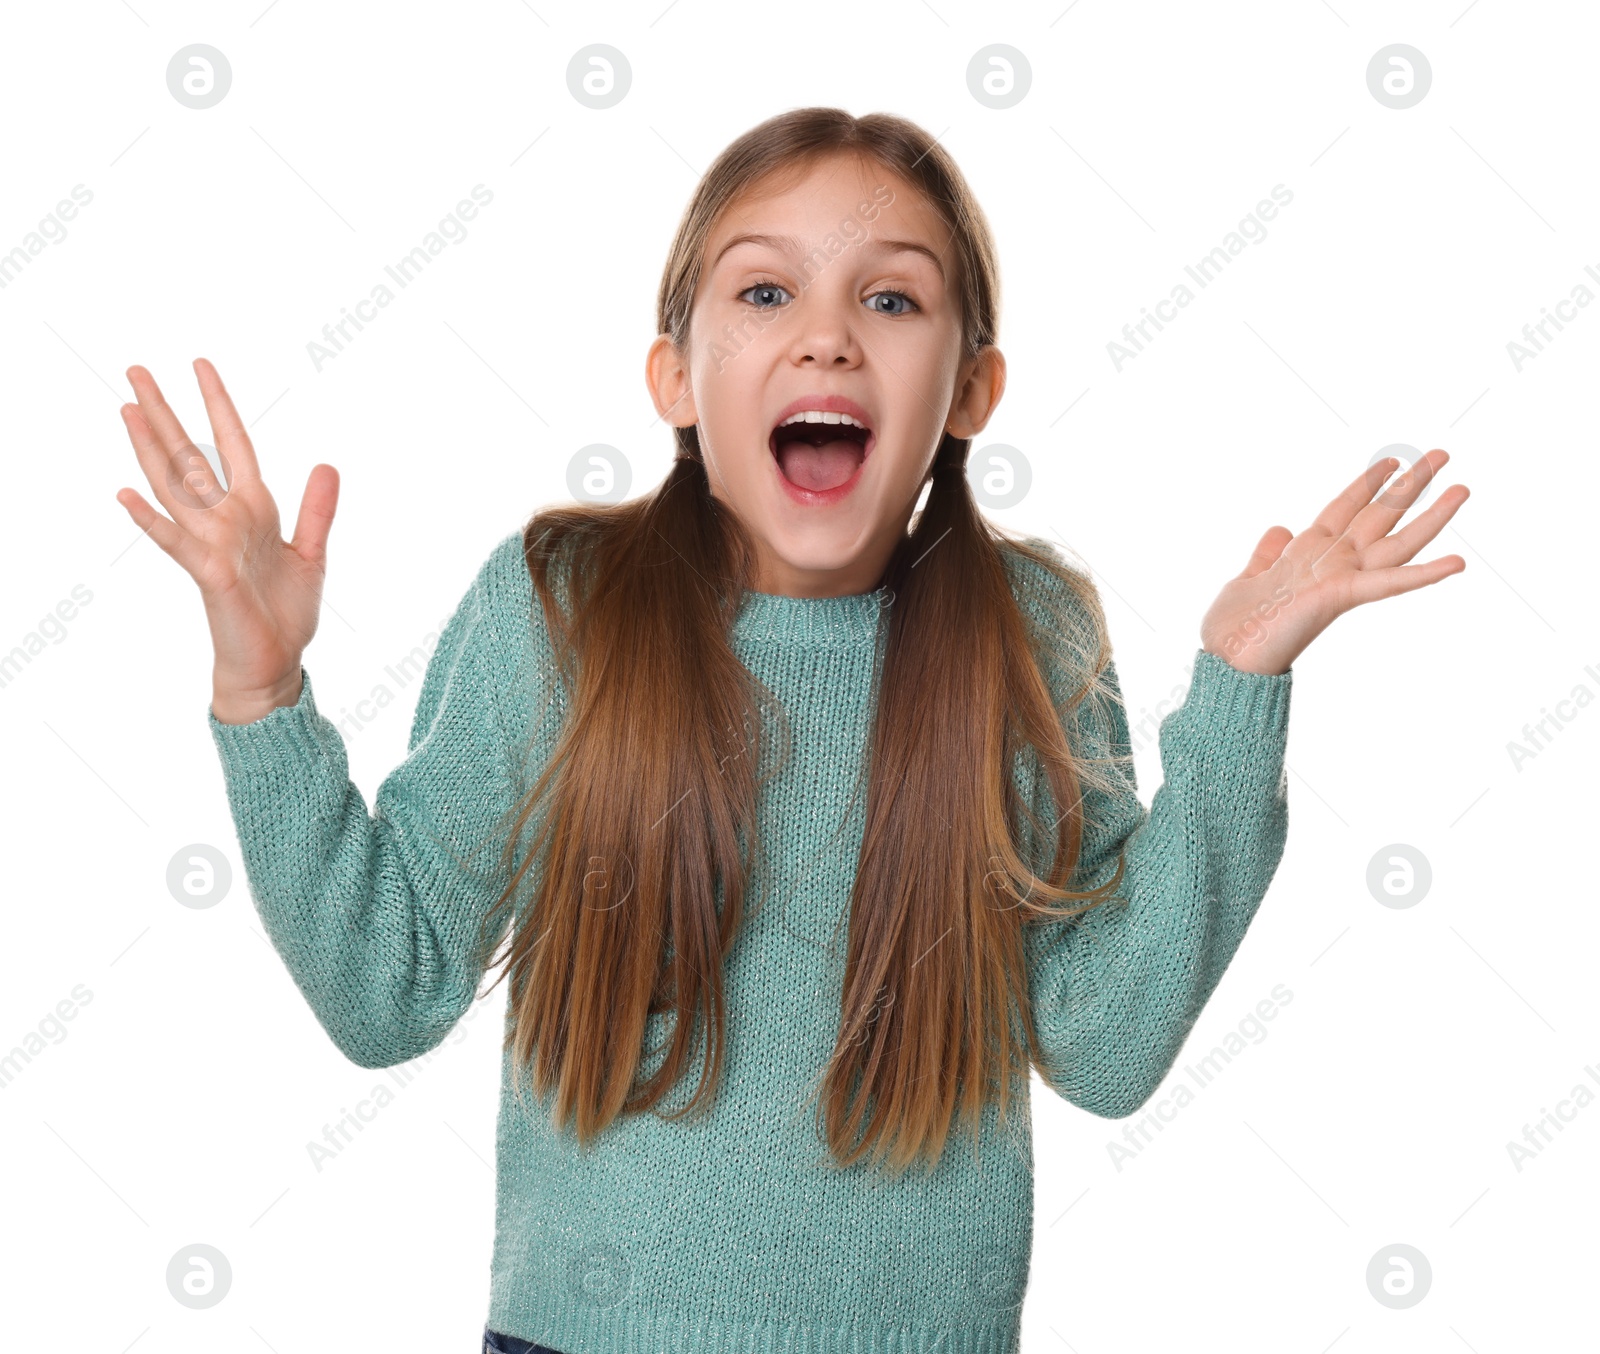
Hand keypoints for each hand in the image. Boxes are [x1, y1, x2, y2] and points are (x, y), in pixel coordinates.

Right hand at [115, 358, 340, 719]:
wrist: (276, 663)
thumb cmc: (285, 613)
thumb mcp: (311, 553)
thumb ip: (317, 510)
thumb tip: (326, 463)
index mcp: (253, 509)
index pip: (232, 445)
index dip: (219, 405)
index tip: (201, 365)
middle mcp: (225, 519)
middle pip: (190, 456)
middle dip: (166, 413)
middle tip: (136, 368)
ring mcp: (212, 543)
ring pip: (175, 487)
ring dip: (150, 449)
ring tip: (126, 409)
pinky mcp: (208, 574)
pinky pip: (176, 542)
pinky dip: (152, 521)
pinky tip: (126, 495)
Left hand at [1199, 449, 1468, 676]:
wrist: (1227, 663)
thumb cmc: (1235, 629)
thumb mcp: (1247, 580)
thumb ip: (1267, 554)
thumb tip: (1280, 529)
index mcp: (1307, 553)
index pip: (1344, 508)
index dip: (1366, 483)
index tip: (1390, 461)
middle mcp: (1331, 562)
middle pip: (1379, 515)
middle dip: (1411, 485)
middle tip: (1443, 454)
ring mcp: (1339, 578)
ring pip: (1395, 542)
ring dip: (1431, 517)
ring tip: (1463, 488)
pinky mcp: (1339, 596)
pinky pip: (1386, 582)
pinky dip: (1422, 574)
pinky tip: (1457, 562)